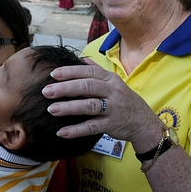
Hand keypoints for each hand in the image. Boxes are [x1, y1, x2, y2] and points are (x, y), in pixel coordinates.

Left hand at [41, 59, 162, 150]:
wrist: (144, 123)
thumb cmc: (124, 101)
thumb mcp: (114, 83)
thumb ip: (97, 71)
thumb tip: (82, 59)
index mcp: (110, 79)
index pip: (88, 72)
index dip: (70, 72)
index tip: (53, 74)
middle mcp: (112, 91)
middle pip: (87, 87)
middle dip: (65, 88)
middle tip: (46, 91)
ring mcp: (113, 108)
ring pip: (89, 106)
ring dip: (69, 107)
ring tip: (51, 109)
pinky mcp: (112, 125)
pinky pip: (92, 127)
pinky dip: (76, 130)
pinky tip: (62, 132)